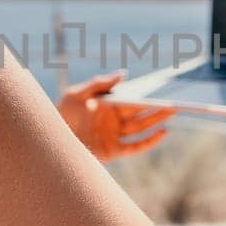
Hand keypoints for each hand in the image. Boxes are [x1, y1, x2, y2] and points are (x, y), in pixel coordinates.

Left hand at [58, 71, 175, 161]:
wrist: (48, 141)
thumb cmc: (60, 115)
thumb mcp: (76, 94)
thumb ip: (99, 84)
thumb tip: (124, 74)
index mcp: (108, 105)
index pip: (132, 99)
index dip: (148, 94)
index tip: (163, 88)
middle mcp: (114, 121)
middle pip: (141, 113)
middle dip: (158, 107)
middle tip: (176, 99)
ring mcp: (114, 136)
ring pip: (142, 127)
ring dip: (158, 120)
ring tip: (173, 111)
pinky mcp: (113, 152)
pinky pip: (136, 147)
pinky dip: (150, 141)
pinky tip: (163, 132)